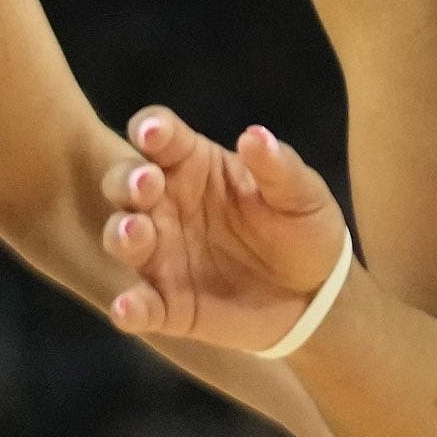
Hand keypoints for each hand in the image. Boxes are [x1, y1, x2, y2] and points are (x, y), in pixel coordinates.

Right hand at [99, 107, 349, 352]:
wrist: (315, 295)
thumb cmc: (302, 228)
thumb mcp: (301, 194)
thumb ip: (277, 166)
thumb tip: (255, 135)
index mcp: (193, 165)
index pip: (159, 135)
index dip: (150, 128)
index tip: (154, 133)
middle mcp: (166, 205)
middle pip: (124, 181)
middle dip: (126, 179)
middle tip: (146, 184)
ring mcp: (161, 255)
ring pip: (121, 238)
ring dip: (121, 233)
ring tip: (137, 233)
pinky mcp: (166, 304)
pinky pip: (138, 306)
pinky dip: (128, 307)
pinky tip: (127, 308)